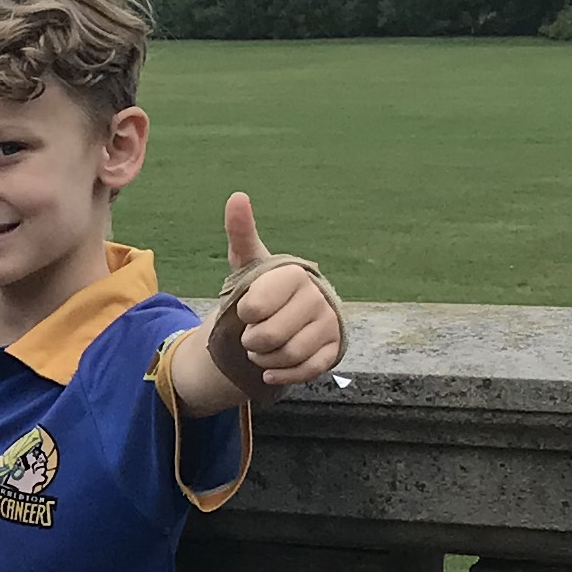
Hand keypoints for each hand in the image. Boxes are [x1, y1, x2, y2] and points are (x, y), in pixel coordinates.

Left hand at [209, 190, 344, 390]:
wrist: (289, 317)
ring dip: (265, 359)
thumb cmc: (265, 290)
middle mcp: (317, 297)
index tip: (247, 309)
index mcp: (295, 274)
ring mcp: (328, 324)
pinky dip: (283, 375)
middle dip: (252, 341)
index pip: (256, 306)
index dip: (245, 313)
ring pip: (288, 355)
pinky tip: (270, 370)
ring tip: (261, 350)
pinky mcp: (333, 350)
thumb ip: (242, 233)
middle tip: (251, 335)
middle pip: (270, 336)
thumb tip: (237, 196)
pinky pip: (306, 371)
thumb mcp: (250, 264)